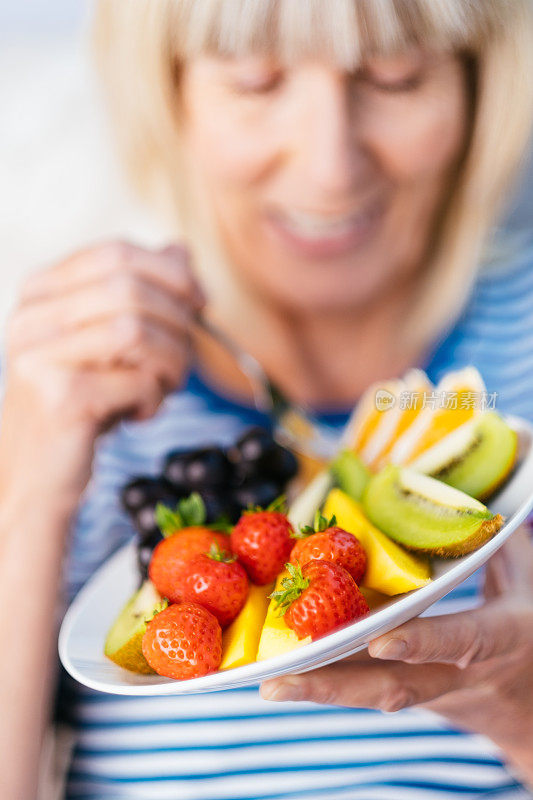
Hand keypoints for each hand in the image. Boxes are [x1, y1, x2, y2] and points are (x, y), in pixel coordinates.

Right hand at [0, 242, 203, 507]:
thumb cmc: (81, 406)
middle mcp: (31, 317)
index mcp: (40, 293)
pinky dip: (154, 399)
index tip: (200, 302)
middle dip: (177, 321)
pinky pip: (138, 381)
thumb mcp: (111, 344)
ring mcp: (39, 357)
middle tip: (184, 357)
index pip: (116, 253)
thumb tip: (181, 250)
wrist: (36, 479)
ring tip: (163, 387)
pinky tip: (137, 414)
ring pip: (137, 330)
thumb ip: (141, 293)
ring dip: (171, 363)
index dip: (171, 273)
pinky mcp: (60, 398)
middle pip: (130, 287)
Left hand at [261, 526, 532, 782]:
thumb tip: (469, 480)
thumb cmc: (531, 616)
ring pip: (376, 695)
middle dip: (337, 686)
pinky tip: (288, 670)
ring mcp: (437, 693)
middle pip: (397, 688)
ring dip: (322, 690)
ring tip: (270, 684)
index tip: (380, 641)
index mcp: (504, 637)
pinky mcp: (416, 695)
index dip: (425, 642)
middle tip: (278, 683)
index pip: (465, 640)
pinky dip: (332, 679)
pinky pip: (372, 687)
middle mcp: (465, 674)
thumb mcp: (527, 572)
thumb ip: (495, 535)